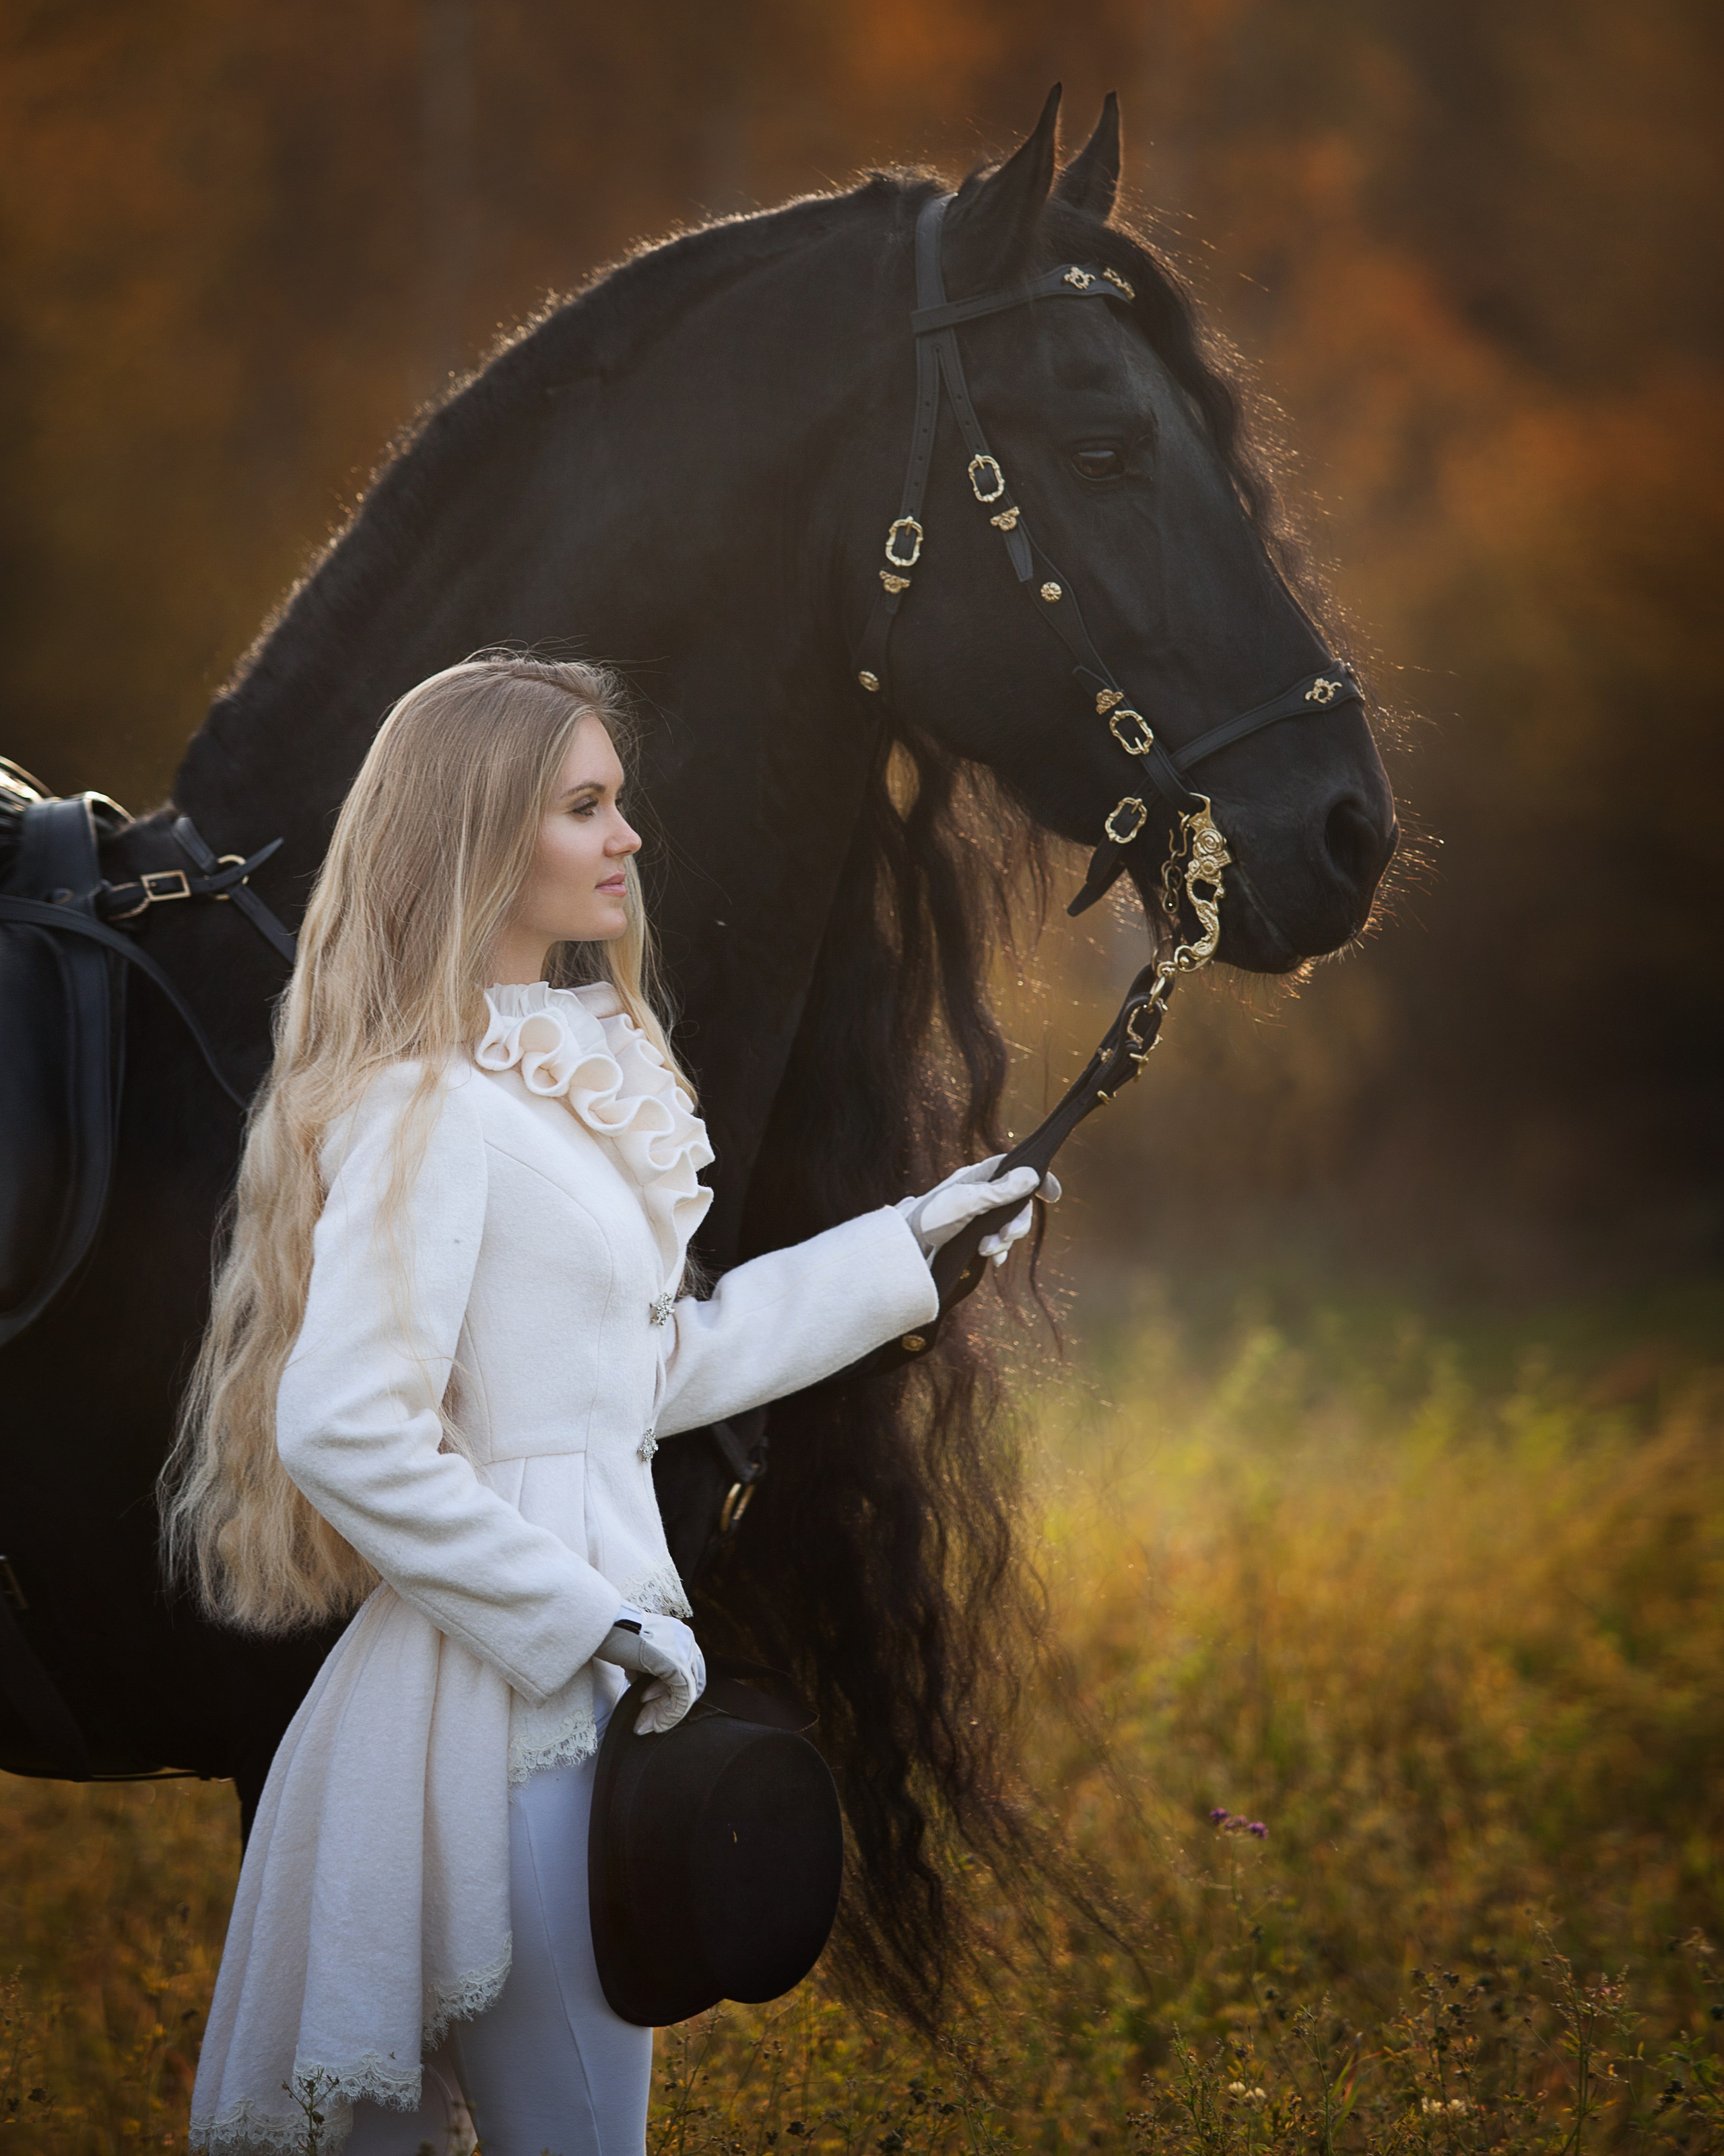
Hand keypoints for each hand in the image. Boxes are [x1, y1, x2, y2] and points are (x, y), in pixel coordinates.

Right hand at [595, 1605, 706, 1734]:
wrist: (600, 1626)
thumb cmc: (612, 1638)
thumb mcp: (637, 1657)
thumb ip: (650, 1672)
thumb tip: (650, 1696)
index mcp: (679, 1634)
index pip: (687, 1671)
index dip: (671, 1693)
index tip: (648, 1707)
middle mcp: (686, 1639)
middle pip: (689, 1683)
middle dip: (668, 1707)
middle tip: (647, 1723)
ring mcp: (684, 1650)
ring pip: (686, 1692)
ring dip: (665, 1714)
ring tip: (644, 1725)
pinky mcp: (676, 1663)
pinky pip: (683, 1696)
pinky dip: (670, 1714)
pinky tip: (654, 1723)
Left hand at [896, 1156, 1061, 1267]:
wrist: (905, 1248)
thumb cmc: (929, 1219)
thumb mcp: (967, 1202)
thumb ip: (1000, 1190)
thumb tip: (1031, 1174)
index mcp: (979, 1177)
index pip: (1017, 1168)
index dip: (1038, 1177)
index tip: (1054, 1195)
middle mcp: (981, 1194)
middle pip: (1018, 1203)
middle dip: (1017, 1223)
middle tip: (1005, 1237)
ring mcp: (977, 1215)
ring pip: (1008, 1225)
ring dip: (1004, 1240)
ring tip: (987, 1250)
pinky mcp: (972, 1236)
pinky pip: (997, 1241)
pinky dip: (998, 1250)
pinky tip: (992, 1260)